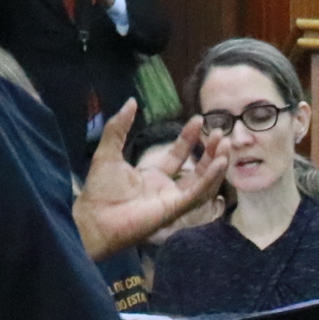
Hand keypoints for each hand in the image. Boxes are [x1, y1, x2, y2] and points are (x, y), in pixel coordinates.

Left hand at [73, 101, 230, 258]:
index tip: (198, 120)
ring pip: (203, 183)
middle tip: (219, 133)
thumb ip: (119, 127)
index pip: (178, 156)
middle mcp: (165, 189)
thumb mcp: (108, 151)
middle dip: (209, 151)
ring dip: (216, 164)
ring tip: (224, 144)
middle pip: (196, 170)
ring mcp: (172, 201)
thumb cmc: (99, 190)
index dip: (188, 138)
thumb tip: (131, 101)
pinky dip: (211, 179)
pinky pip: (198, 194)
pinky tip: (220, 162)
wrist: (94, 218)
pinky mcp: (175, 210)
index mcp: (152, 177)